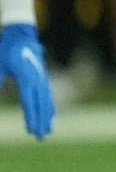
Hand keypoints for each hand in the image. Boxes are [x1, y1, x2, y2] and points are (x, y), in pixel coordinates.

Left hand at [1, 23, 52, 138]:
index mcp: (27, 77)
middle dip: (41, 121)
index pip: (29, 102)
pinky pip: (48, 95)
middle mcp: (38, 79)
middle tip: (41, 137)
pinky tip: (52, 114)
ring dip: (47, 116)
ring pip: (46, 101)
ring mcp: (42, 78)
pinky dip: (50, 106)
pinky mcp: (42, 77)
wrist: (21, 34)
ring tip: (48, 130)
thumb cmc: (7, 49)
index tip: (31, 131)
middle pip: (41, 104)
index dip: (31, 117)